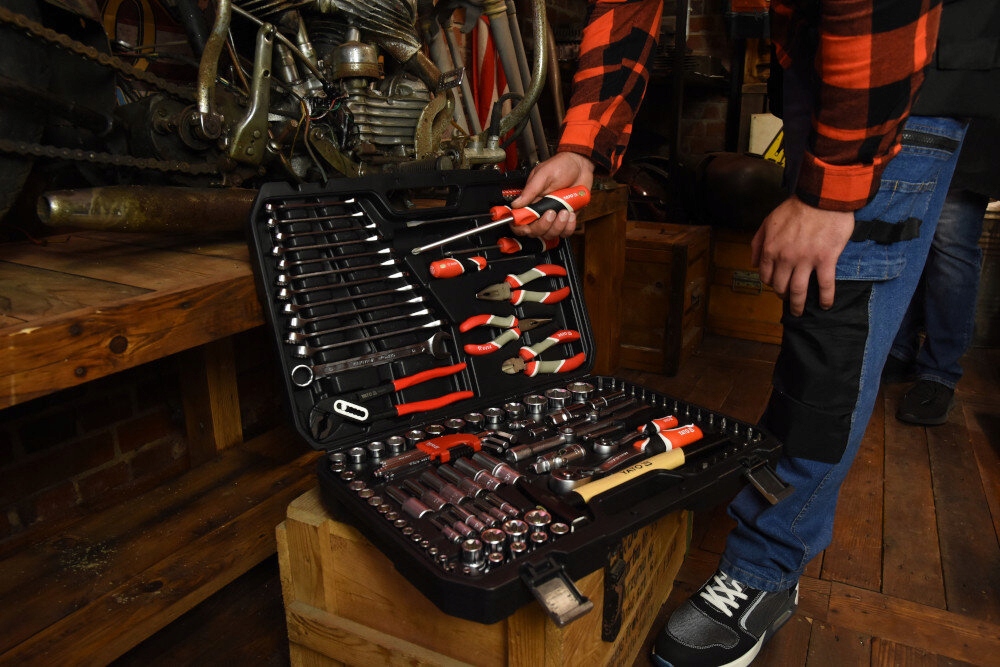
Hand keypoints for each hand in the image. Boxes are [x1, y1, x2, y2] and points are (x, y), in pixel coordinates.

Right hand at [510, 152, 594, 239]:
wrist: (580, 166)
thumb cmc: (561, 166)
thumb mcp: (543, 175)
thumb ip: (530, 190)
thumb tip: (516, 204)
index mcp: (530, 201)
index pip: (519, 220)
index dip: (520, 227)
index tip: (527, 226)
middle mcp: (541, 211)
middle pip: (535, 231)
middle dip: (543, 225)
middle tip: (551, 212)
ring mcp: (554, 217)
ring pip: (550, 234)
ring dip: (558, 225)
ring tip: (564, 210)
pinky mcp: (566, 219)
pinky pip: (565, 232)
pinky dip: (569, 226)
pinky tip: (571, 214)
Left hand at [751, 196, 854, 315]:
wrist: (821, 197)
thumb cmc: (796, 207)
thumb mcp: (768, 222)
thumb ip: (757, 243)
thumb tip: (752, 263)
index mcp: (770, 249)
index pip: (766, 276)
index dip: (771, 283)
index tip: (777, 285)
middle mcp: (785, 258)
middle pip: (781, 287)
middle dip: (783, 296)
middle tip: (788, 300)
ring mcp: (806, 261)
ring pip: (799, 291)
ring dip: (798, 304)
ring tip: (800, 311)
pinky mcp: (826, 260)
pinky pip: (825, 285)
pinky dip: (826, 298)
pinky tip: (826, 305)